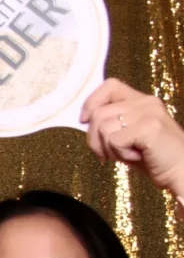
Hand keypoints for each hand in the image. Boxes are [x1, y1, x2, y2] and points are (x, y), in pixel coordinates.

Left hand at [81, 78, 183, 197]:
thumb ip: (110, 124)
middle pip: (98, 113)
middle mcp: (146, 102)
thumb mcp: (127, 136)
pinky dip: (119, 154)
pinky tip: (136, 156)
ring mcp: (149, 113)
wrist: (181, 171)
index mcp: (141, 101)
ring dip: (108, 149)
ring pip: (103, 127)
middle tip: (109, 154)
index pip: (109, 86)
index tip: (84, 121)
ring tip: (127, 154)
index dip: (91, 102)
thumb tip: (84, 120)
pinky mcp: (150, 127)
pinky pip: (114, 140)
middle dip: (94, 139)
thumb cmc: (153, 158)